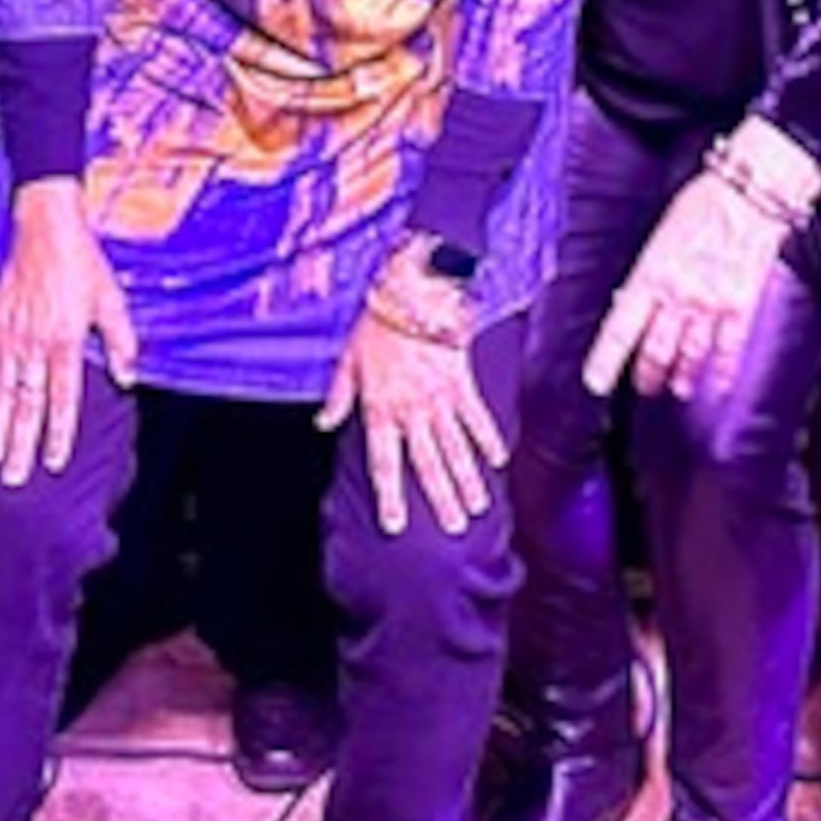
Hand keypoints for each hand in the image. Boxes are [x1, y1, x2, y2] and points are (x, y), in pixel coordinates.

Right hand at [0, 183, 137, 485]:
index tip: (55, 462)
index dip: (59, 432)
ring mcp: (10, 337)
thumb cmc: (82, 264)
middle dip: (19, 444)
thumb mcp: (111, 300)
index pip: (62, 398)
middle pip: (26, 404)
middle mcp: (35, 344)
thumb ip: (119, 341)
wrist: (45, 227)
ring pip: (0, 392)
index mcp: (66, 341)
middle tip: (13, 478)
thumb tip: (128, 378)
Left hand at [318, 307, 507, 534]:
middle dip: (440, 499)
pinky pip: (477, 417)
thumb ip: (338, 396)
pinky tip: (498, 461)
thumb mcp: (348, 360)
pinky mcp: (462, 382)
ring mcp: (440, 399)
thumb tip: (323, 422)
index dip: (390, 497)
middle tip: (454, 529)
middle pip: (427, 464)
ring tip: (477, 508)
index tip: (396, 526)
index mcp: (380, 409)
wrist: (412, 291)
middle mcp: (411, 411)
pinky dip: (488, 439)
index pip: (384, 463)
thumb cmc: (376, 323)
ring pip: (455, 448)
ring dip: (467, 480)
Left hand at [583, 171, 792, 401]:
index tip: (595, 383)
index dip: (606, 361)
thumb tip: (631, 300)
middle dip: (647, 375)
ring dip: (680, 377)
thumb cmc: (702, 204)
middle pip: (655, 352)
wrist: (748, 194)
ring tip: (676, 387)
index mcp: (650, 275)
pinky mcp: (741, 306)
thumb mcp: (659, 236)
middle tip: (643, 386)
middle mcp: (677, 295)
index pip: (619, 329)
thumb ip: (647, 274)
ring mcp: (710, 304)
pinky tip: (717, 384)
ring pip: (689, 357)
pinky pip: (728, 349)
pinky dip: (721, 372)